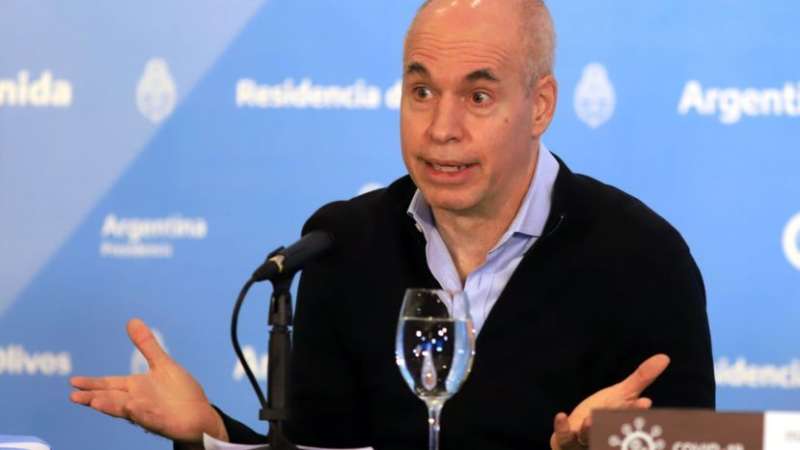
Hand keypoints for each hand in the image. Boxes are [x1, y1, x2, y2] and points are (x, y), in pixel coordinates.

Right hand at [69, 318, 228, 445]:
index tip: (72, 382)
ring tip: (95, 402)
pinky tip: (132, 408)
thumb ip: (147, 345)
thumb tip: (132, 321)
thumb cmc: (179, 392)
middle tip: (73, 396)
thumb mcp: (162, 364)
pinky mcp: (162, 422)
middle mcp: (137, 401)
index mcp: (136, 387)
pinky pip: (149, 418)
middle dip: (93, 397)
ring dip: (111, 406)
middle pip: (111, 399)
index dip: (92, 383)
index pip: (109, 385)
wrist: (199, 414)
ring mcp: (148, 413)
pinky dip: (140, 414)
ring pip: (126, 409)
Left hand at [549, 354, 669, 449]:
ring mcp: (587, 441)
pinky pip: (565, 437)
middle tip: (617, 415)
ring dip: (590, 430)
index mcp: (624, 424)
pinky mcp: (567, 442)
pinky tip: (562, 416)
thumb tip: (665, 357)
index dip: (636, 412)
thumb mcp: (621, 394)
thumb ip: (642, 378)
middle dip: (617, 426)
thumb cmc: (603, 412)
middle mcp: (608, 436)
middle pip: (613, 433)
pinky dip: (563, 428)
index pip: (632, 420)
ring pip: (589, 438)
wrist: (577, 432)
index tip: (645, 403)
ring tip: (590, 419)